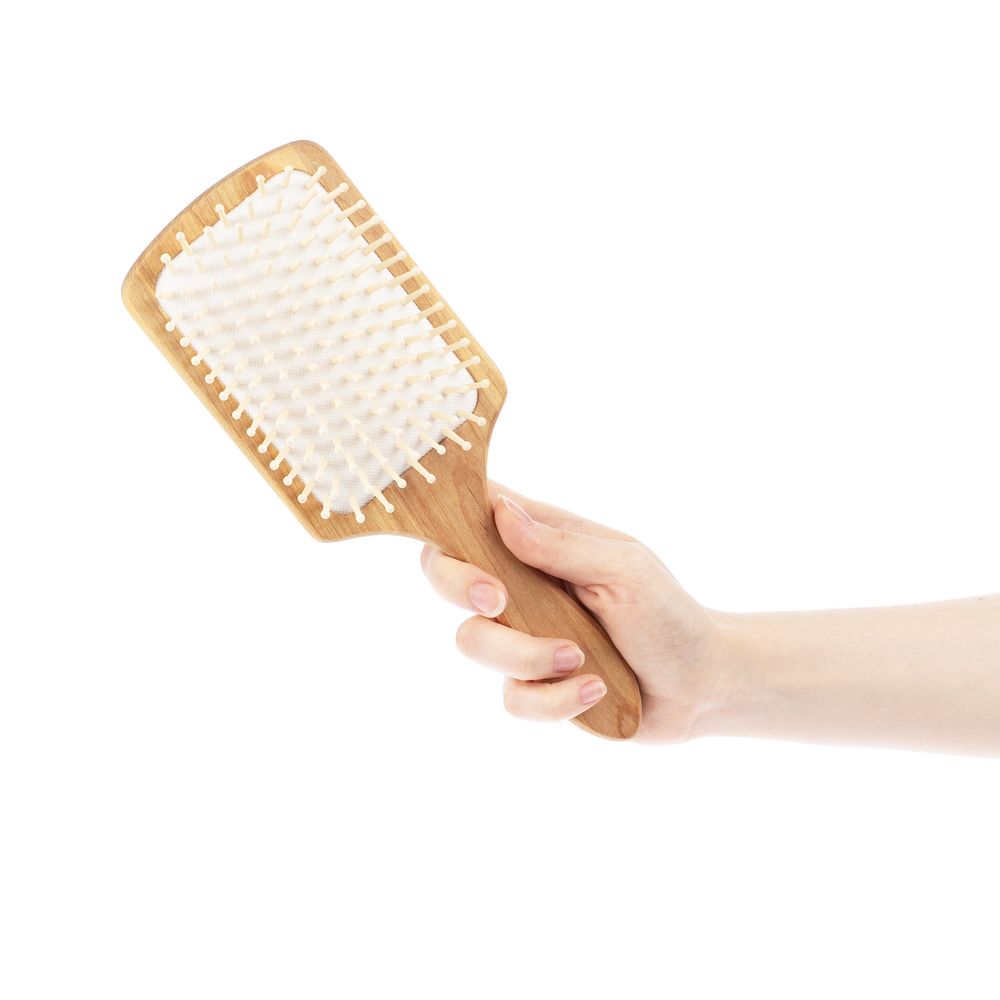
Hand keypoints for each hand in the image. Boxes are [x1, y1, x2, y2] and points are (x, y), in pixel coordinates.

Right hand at [420, 484, 733, 742]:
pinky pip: (513, 698)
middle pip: (445, 576)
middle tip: (500, 602)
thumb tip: (500, 512)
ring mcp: (523, 637)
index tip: (454, 536)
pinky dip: (555, 698)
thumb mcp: (623, 569)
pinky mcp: (534, 685)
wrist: (699, 686)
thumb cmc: (668, 614)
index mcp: (541, 542)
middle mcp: (521, 586)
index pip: (473, 516)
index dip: (445, 517)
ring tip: (580, 658)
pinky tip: (596, 688)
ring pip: (473, 642)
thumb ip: (560, 545)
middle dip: (460, 587)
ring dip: (527, 654)